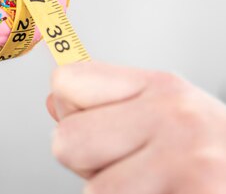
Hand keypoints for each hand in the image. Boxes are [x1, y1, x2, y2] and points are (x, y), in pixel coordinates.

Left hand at [47, 61, 225, 193]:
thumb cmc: (215, 156)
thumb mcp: (168, 115)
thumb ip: (110, 106)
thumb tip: (54, 100)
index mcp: (164, 88)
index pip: (66, 82)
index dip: (74, 111)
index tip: (101, 124)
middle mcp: (177, 119)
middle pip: (65, 141)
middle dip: (91, 164)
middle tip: (138, 169)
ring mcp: (188, 166)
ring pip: (92, 192)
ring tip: (157, 188)